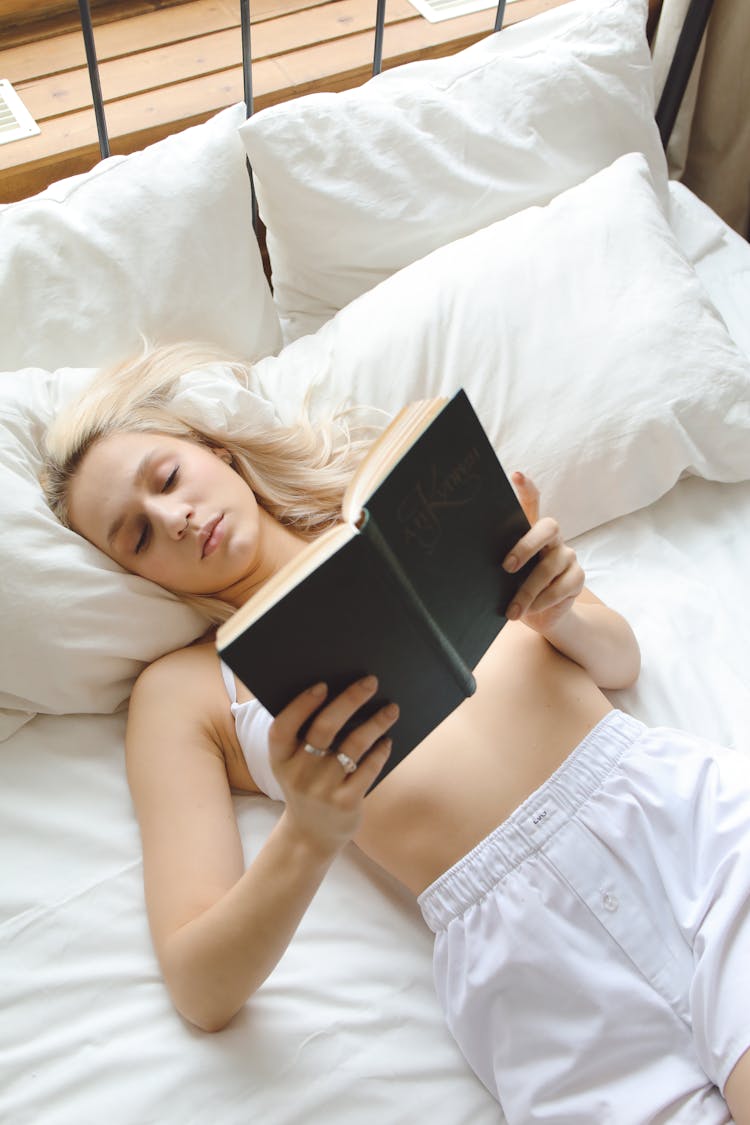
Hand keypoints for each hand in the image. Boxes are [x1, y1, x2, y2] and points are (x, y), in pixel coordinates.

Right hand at [268, 676, 397, 854]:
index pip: (283, 727)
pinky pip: (368, 768)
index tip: (323, 685)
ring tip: (391, 709)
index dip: (301, 704)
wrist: (311, 835)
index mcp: (280, 759)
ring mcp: (322, 789)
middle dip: (350, 700)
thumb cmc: (306, 785)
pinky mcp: (346, 802)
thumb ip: (305, 737)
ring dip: (376, 722)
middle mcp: (299, 773)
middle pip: (324, 728)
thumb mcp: (293, 765)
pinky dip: (381, 750)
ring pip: (353, 745)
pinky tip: (387, 740)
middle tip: (370, 681)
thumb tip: (343, 694)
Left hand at [502, 472, 583, 634]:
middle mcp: (552, 538)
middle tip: (506, 567)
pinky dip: (542, 601)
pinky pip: (561, 587)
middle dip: (526, 546)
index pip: (532, 502)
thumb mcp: (503, 575)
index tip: (515, 475)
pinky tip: (528, 611)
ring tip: (512, 610)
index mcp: (530, 531)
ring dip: (528, 590)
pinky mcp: (577, 578)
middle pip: (547, 528)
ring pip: (550, 566)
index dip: (526, 488)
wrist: (542, 617)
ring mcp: (568, 556)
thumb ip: (496, 561)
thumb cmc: (515, 589)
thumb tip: (465, 561)